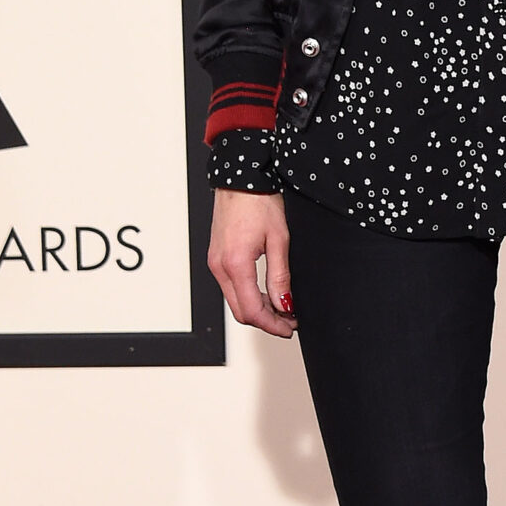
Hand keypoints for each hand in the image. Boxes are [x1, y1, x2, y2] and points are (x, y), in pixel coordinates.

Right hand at [207, 189, 295, 338]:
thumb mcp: (279, 239)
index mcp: (235, 264)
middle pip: (241, 312)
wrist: (240, 177)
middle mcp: (219, 266)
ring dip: (258, 309)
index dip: (273, 325)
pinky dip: (249, 296)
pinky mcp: (216, 258)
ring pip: (235, 301)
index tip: (290, 328)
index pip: (252, 311)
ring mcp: (215, 262)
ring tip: (283, 307)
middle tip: (290, 321)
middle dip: (266, 321)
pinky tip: (267, 293)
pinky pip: (231, 287)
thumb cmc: (258, 200)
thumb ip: (280, 276)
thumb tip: (284, 304)